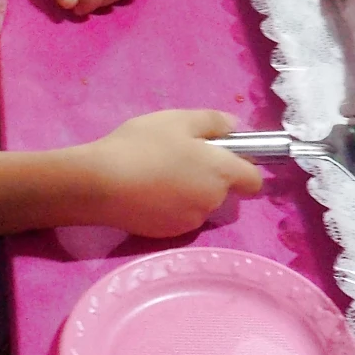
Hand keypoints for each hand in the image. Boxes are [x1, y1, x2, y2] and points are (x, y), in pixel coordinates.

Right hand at [79, 109, 263, 235]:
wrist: (100, 183)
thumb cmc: (142, 145)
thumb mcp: (178, 119)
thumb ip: (214, 122)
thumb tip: (234, 128)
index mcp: (221, 173)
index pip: (254, 180)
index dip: (245, 166)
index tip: (224, 153)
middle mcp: (213, 202)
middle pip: (224, 190)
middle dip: (211, 175)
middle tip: (180, 155)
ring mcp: (191, 222)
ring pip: (201, 203)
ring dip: (190, 190)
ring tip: (158, 173)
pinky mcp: (168, 234)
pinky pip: (180, 216)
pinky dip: (171, 205)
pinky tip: (147, 191)